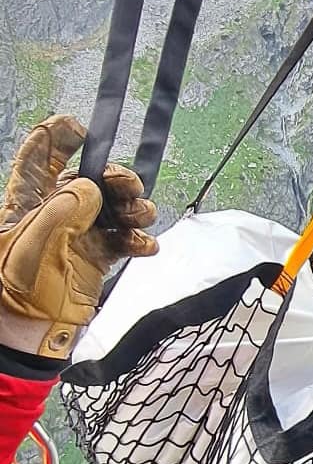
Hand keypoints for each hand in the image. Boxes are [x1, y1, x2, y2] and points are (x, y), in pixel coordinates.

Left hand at [0, 116, 156, 357]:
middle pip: (89, 179)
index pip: (38, 156)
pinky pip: (124, 239)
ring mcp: (77, 235)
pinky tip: (143, 247)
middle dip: (114, 177)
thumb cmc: (17, 286)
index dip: (56, 136)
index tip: (81, 128)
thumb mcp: (33, 240)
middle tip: (127, 187)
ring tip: (139, 220)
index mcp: (26, 202)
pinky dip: (139, 240)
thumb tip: (92, 187)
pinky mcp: (97, 259)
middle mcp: (53, 213)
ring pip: (112, 207)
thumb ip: (65, 207)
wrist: (29, 336)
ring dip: (133, 207)